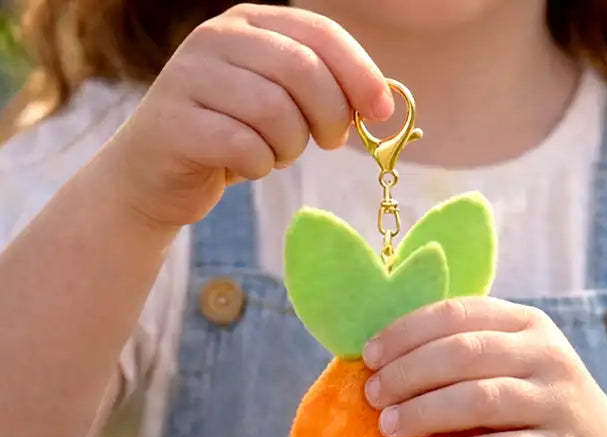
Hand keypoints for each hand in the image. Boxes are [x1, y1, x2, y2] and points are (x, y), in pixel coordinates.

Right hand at [101, 4, 390, 230]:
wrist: (155, 175)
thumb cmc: (232, 136)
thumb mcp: (282, 102)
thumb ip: (324, 90)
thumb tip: (381, 102)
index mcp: (249, 22)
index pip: (320, 33)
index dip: (360, 73)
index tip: (381, 112)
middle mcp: (216, 38)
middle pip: (303, 71)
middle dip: (330, 116)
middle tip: (328, 142)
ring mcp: (189, 76)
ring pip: (276, 112)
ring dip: (290, 147)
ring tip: (275, 152)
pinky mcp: (176, 123)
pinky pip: (246, 148)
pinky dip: (261, 166)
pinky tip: (247, 166)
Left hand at [361, 297, 606, 436]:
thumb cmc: (539, 414)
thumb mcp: (515, 369)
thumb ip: (467, 357)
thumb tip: (381, 361)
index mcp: (529, 325)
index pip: (459, 312)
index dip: (406, 332)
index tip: (368, 358)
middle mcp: (548, 357)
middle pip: (464, 352)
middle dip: (408, 373)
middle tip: (373, 397)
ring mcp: (558, 404)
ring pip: (481, 399)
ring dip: (425, 411)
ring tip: (389, 427)